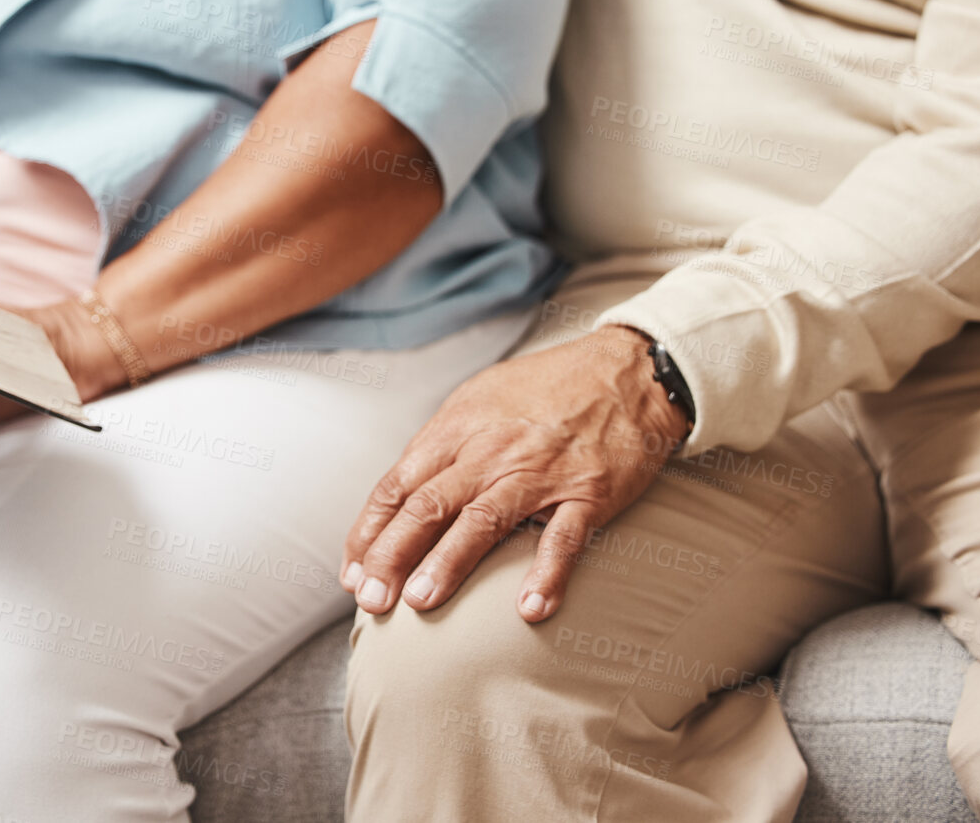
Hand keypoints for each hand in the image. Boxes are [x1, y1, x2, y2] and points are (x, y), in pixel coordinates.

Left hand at [340, 325, 689, 623]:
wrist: (626, 370)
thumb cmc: (544, 389)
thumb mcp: (479, 400)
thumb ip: (442, 445)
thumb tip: (400, 495)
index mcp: (458, 428)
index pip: (398, 485)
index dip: (370, 531)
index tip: (352, 571)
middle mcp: (491, 450)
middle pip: (428, 505)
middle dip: (392, 555)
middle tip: (370, 599)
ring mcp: (540, 472)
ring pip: (484, 521)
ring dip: (448, 563)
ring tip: (419, 603)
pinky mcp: (589, 492)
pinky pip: (565, 537)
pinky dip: (547, 574)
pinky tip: (529, 609)